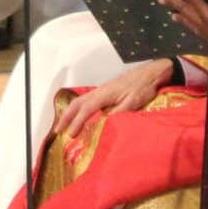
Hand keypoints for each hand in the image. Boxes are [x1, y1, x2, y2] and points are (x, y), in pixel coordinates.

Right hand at [54, 60, 175, 141]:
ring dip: (70, 113)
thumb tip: (106, 122)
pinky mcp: (104, 92)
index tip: (70, 134)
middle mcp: (99, 91)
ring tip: (64, 125)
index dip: (77, 122)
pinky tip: (79, 116)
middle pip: (77, 103)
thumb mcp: (134, 101)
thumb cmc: (142, 87)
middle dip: (66, 117)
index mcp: (105, 94)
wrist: (149, 74)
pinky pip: (86, 100)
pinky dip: (77, 109)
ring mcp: (101, 90)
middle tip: (58, 131)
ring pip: (80, 101)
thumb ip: (120, 112)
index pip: (86, 109)